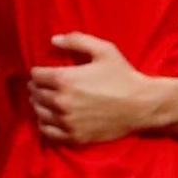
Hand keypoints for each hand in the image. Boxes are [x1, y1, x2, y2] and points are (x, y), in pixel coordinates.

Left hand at [29, 33, 159, 143]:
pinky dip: (44, 124)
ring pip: (39, 112)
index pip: (36, 76)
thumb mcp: (104, 50)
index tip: (43, 72)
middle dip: (37, 87)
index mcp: (65, 80)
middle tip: (44, 86)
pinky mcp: (75, 136)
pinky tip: (50, 118)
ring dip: (39, 105)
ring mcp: (67, 121)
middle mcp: (62, 102)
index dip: (38, 72)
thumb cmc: (123, 76)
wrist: (142, 105)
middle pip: (35, 94)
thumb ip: (76, 40)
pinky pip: (48, 132)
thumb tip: (53, 40)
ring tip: (45, 100)